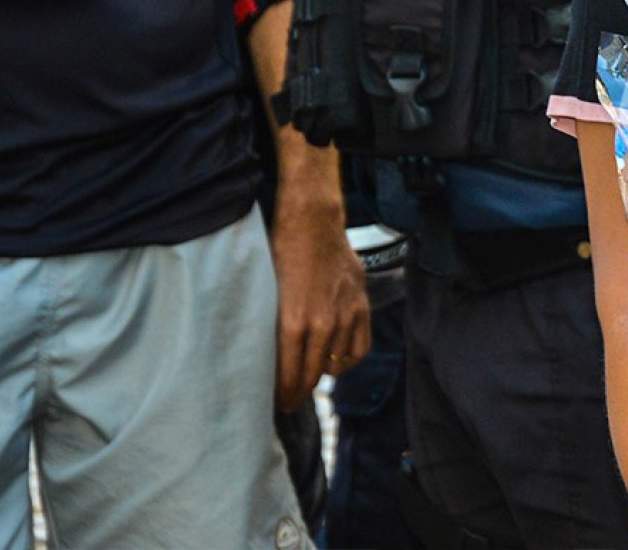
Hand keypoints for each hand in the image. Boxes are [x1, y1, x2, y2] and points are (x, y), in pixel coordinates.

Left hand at [267, 202, 369, 409]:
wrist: (313, 224)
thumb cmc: (282, 256)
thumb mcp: (267, 296)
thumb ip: (270, 331)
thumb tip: (265, 362)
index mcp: (293, 324)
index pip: (289, 376)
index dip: (282, 395)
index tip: (277, 403)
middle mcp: (323, 324)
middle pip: (311, 377)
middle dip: (298, 392)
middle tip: (289, 399)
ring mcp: (346, 316)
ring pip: (335, 366)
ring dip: (321, 374)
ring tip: (310, 373)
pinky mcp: (361, 306)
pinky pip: (359, 349)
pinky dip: (347, 359)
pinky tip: (335, 358)